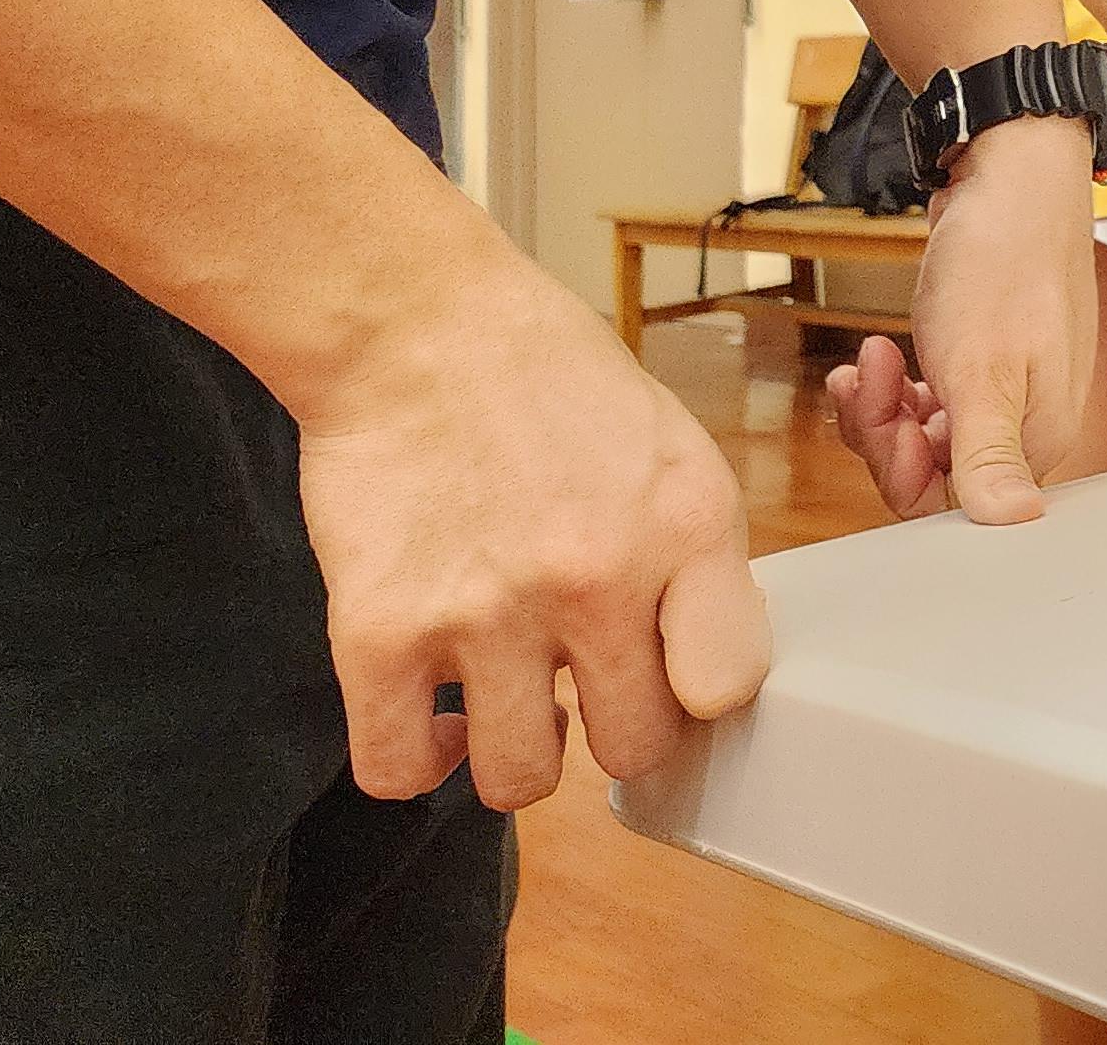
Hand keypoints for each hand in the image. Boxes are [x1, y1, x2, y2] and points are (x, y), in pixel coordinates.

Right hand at [292, 254, 767, 810]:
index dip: (697, 696)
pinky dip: (416, 761)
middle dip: (611, 731)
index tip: (671, 680)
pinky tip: (433, 717)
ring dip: (514, 751)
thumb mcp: (671, 449)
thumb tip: (705, 665)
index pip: (727, 684)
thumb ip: (693, 557)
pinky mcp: (379, 633)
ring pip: (519, 779)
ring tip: (507, 698)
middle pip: (632, 750)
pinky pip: (398, 768)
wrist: (416, 326)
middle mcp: (596, 578)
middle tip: (585, 692)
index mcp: (685, 524)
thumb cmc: (549, 379)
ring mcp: (486, 613)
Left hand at [829, 115, 1094, 522]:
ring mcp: (1009, 386)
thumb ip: (987, 454)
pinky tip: (877, 353)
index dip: (902, 468)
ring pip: (924, 433)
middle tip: (870, 371)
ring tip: (871, 354)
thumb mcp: (981, 369)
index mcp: (1038, 435)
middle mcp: (1029, 420)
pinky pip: (929, 397)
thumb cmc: (1003, 261)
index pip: (954, 502)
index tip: (886, 418)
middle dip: (884, 429)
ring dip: (883, 402)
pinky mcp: (989, 357)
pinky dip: (895, 383)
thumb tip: (1015, 525)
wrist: (1013, 172)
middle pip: (933, 469)